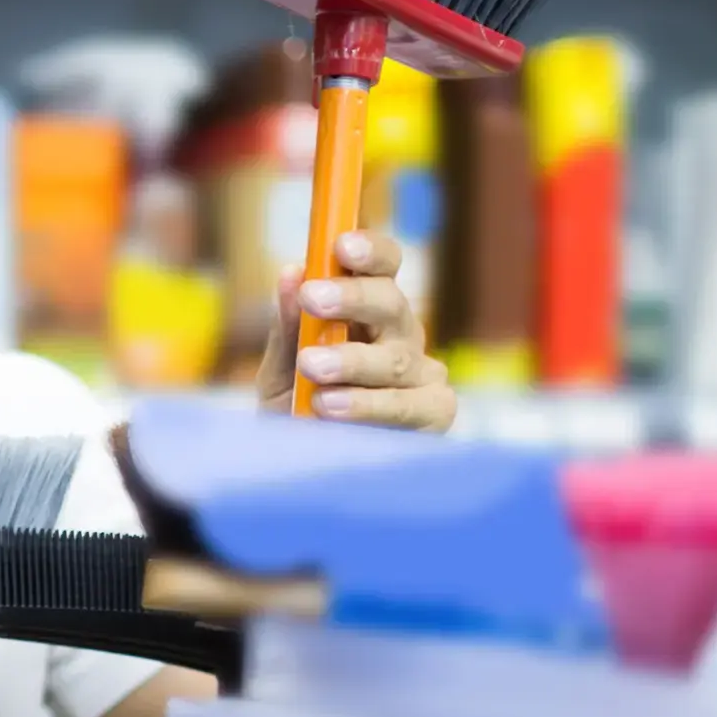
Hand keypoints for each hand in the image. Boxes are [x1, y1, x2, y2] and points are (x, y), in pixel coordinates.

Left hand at [257, 228, 455, 433]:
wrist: (302, 471)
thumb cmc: (296, 413)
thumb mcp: (282, 371)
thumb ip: (288, 328)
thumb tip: (291, 272)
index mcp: (369, 314)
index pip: (383, 269)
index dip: (369, 252)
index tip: (341, 246)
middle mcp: (401, 337)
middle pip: (392, 304)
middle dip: (352, 298)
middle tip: (312, 298)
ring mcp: (423, 376)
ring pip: (396, 358)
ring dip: (351, 359)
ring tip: (313, 367)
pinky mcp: (434, 415)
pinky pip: (408, 405)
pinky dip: (368, 404)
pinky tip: (332, 406)